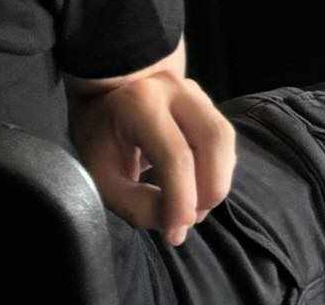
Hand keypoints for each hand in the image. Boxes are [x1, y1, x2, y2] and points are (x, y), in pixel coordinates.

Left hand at [68, 70, 235, 248]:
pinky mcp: (206, 100)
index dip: (181, 200)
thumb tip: (175, 225)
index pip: (176, 156)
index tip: (175, 234)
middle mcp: (175, 89)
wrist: (106, 95)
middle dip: (211, 188)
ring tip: (192, 205)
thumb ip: (135, 203)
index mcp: (141, 103)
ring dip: (217, 180)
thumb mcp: (101, 176)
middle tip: (189, 219)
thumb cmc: (100, 138)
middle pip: (214, 138)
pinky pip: (223, 138)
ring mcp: (194, 90)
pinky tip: (195, 185)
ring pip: (225, 138)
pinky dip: (216, 169)